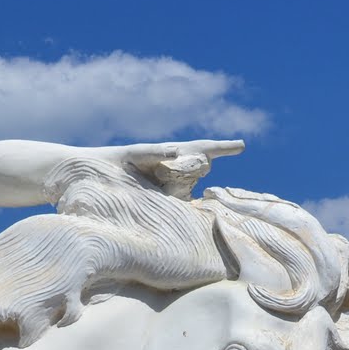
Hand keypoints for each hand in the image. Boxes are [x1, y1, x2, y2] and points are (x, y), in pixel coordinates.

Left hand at [104, 139, 244, 196]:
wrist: (106, 178)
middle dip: (185, 167)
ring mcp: (179, 187)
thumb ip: (155, 152)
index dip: (224, 147)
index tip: (241, 145)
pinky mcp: (173, 204)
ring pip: (186, 186)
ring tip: (148, 180)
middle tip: (159, 171)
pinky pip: (182, 204)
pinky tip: (161, 199)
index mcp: (178, 153)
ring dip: (171, 185)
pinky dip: (176, 202)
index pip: (206, 148)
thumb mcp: (137, 153)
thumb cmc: (121, 160)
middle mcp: (182, 170)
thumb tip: (175, 151)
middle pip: (197, 168)